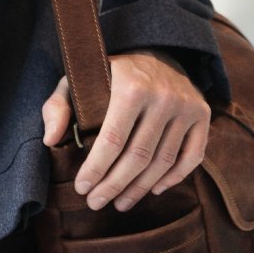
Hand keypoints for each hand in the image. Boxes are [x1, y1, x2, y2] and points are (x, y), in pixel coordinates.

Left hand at [42, 49, 209, 211]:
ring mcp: (186, 105)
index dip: (96, 170)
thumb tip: (51, 139)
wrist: (157, 50)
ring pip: (163, 162)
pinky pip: (192, 157)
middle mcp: (164, 95)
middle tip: (96, 202)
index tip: (82, 188)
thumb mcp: (78, 79)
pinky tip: (155, 189)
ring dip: (140, 189)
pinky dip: (174, 178)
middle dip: (114, 186)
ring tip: (120, 202)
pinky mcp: (202, 114)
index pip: (112, 140)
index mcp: (132, 86)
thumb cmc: (111, 73)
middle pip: (138, 157)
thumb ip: (58, 106)